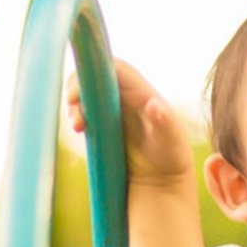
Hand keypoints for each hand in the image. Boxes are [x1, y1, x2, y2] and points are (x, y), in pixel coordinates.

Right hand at [68, 59, 195, 191]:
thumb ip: (165, 122)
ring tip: (78, 125)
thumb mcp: (171, 139)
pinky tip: (79, 128)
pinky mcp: (102, 125)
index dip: (95, 70)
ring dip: (75, 104)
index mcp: (140, 91)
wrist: (163, 178)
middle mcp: (125, 96)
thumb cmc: (171, 156)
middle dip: (79, 87)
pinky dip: (76, 116)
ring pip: (86, 94)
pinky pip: (84, 112)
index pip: (115, 68)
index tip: (82, 90)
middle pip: (95, 76)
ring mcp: (112, 110)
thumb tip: (154, 106)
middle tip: (74, 108)